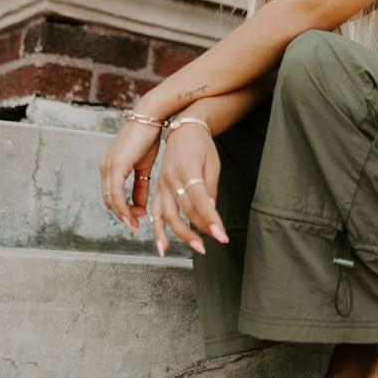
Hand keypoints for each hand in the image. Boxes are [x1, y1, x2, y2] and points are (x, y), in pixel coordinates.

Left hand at [99, 119, 162, 230]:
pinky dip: (123, 206)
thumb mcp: (144, 166)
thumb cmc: (148, 138)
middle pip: (109, 200)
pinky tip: (133, 213)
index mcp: (110, 167)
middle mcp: (105, 167)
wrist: (150, 117)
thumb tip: (141, 206)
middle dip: (123, 215)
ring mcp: (108, 166)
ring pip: (111, 199)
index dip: (123, 210)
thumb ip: (141, 186)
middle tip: (137, 224)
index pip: (112, 196)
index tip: (137, 219)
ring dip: (123, 213)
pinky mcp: (116, 165)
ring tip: (136, 222)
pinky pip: (116, 192)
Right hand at [151, 122, 226, 256]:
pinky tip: (163, 246)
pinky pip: (155, 213)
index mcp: (187, 169)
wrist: (182, 130)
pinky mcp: (157, 189)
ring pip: (167, 215)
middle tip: (211, 244)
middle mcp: (171, 178)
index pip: (200, 200)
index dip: (210, 220)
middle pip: (183, 210)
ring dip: (180, 235)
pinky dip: (158, 230)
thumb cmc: (201, 145)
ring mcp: (162, 184)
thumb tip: (211, 212)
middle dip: (198, 230)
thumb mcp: (213, 162)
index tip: (221, 235)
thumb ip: (211, 187)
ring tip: (196, 248)